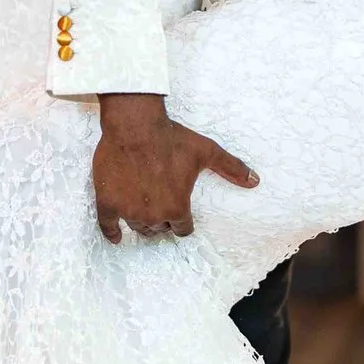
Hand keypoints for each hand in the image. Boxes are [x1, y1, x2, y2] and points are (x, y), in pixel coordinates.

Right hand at [91, 93, 257, 242]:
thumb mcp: (207, 151)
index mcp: (177, 208)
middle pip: (160, 229)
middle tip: (161, 206)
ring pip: (138, 227)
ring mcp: (129, 210)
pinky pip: (107, 226)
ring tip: (144, 211)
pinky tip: (116, 238)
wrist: (135, 126)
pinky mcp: (108, 202)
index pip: (182, 229)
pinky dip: (112, 233)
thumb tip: (255, 181)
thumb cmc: (172, 139)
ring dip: (142, 222)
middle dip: (162, 220)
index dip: (182, 221)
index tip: (179, 213)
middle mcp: (154, 215)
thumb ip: (231, 168)